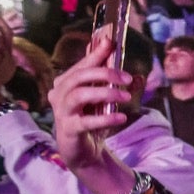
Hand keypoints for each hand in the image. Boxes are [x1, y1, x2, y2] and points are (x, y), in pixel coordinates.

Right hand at [47, 30, 134, 168]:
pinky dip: (105, 118)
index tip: (111, 42)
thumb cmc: (91, 119)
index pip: (82, 64)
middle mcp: (59, 93)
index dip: (96, 53)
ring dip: (105, 93)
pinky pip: (86, 121)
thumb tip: (134, 73)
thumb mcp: (104, 99)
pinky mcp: (68, 129)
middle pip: (79, 76)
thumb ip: (114, 84)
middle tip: (126, 78)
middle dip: (104, 73)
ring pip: (79, 95)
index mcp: (66, 82)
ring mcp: (62, 111)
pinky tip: (121, 117)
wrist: (83, 150)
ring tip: (125, 97)